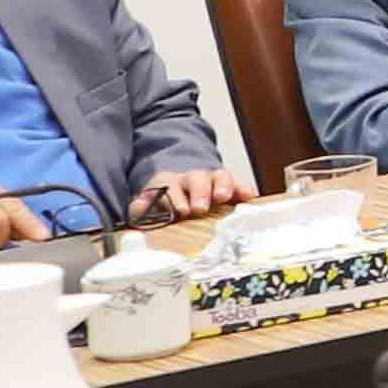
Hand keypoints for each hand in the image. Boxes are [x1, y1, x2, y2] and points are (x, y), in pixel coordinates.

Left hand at [133, 163, 248, 222]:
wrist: (180, 182)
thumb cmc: (166, 200)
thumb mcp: (148, 203)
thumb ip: (142, 208)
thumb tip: (138, 210)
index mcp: (169, 182)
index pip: (170, 187)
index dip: (175, 198)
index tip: (181, 210)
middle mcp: (192, 178)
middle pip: (196, 179)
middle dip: (199, 192)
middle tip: (200, 207)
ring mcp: (212, 180)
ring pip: (219, 176)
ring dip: (222, 186)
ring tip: (223, 197)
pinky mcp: (229, 186)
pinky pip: (238, 184)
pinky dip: (243, 189)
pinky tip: (249, 196)